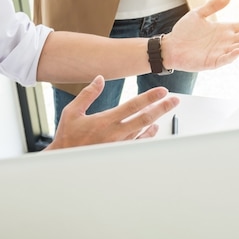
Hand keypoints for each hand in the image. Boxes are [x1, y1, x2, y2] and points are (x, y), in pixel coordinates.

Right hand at [47, 76, 179, 149]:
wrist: (64, 159)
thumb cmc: (68, 137)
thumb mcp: (72, 112)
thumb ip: (88, 94)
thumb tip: (99, 78)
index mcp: (105, 121)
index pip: (133, 106)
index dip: (150, 97)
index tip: (162, 91)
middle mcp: (115, 133)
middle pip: (145, 119)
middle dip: (162, 108)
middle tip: (174, 100)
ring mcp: (119, 144)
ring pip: (144, 130)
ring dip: (157, 119)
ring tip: (167, 108)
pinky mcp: (119, 152)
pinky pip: (139, 142)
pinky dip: (149, 134)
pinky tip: (154, 128)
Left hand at [163, 0, 238, 70]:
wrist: (169, 46)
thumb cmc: (184, 32)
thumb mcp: (199, 14)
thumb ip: (213, 5)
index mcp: (226, 30)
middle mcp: (226, 41)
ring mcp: (221, 52)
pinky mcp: (212, 62)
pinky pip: (225, 60)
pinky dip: (232, 56)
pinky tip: (238, 51)